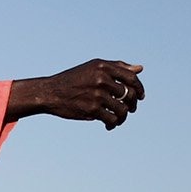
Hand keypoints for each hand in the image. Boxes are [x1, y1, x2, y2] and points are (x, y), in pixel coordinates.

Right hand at [13, 60, 145, 129]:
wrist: (50, 92)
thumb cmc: (73, 79)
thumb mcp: (93, 68)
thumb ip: (116, 67)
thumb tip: (140, 68)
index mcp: (103, 67)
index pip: (131, 77)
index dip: (140, 88)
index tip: (140, 96)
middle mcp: (102, 79)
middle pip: (129, 94)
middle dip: (132, 105)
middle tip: (129, 109)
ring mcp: (97, 94)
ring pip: (122, 109)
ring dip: (123, 117)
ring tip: (117, 119)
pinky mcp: (91, 109)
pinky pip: (112, 119)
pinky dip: (113, 124)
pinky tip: (108, 125)